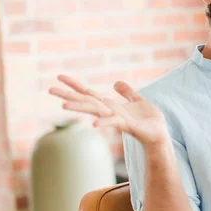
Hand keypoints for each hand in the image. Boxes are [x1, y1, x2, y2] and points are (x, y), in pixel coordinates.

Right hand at [49, 75, 168, 146]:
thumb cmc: (149, 120)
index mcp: (111, 106)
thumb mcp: (138, 100)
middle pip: (86, 101)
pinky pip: (114, 122)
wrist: (160, 134)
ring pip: (96, 111)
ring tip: (63, 104)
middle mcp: (110, 112)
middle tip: (49, 89)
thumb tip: (116, 82)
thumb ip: (127, 92)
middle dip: (69, 95)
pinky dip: (104, 122)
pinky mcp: (128, 125)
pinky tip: (93, 123)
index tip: (59, 76)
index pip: (89, 93)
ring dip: (80, 107)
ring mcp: (117, 119)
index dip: (75, 84)